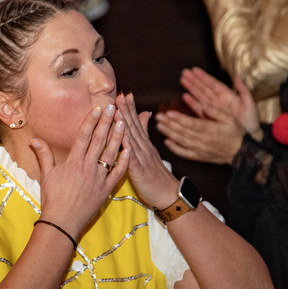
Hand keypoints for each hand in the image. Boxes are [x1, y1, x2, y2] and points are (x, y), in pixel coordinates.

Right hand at [31, 103, 128, 235]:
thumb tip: (34, 139)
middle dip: (106, 122)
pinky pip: (118, 174)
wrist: (62, 223)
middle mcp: (87, 168)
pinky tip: (129, 150)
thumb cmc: (52, 199)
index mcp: (73, 162)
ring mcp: (98, 178)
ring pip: (110, 154)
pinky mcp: (106, 190)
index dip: (91, 121)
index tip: (98, 108)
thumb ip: (43, 155)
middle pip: (99, 141)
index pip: (83, 136)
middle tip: (114, 108)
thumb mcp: (46, 176)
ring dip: (118, 137)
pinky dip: (124, 161)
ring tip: (123, 122)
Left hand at [115, 92, 180, 208]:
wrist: (169, 194)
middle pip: (133, 126)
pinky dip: (128, 147)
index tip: (125, 93)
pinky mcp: (140, 171)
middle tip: (120, 95)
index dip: (130, 108)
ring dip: (125, 124)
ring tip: (118, 111)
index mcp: (144, 145)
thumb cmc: (156, 175)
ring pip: (132, 139)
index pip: (136, 123)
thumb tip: (145, 113)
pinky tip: (122, 137)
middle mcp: (144, 148)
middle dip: (126, 110)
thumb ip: (145, 132)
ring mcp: (142, 159)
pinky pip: (132, 158)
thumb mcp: (150, 151)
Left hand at [154, 108, 243, 162]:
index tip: (168, 113)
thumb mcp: (230, 118)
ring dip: (169, 133)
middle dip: (169, 124)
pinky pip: (185, 153)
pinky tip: (167, 143)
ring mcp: (200, 149)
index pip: (191, 123)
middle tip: (158, 117)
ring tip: (159, 126)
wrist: (241, 153)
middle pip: (183, 131)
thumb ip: (216, 111)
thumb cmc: (236, 134)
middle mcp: (203, 140)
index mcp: (210, 130)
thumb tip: (203, 105)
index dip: (179, 118)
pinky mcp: (200, 156)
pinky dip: (175, 148)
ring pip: (181, 141)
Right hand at [181, 66, 259, 136]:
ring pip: (200, 96)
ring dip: (191, 88)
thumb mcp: (249, 105)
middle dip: (194, 80)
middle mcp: (219, 101)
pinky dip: (192, 103)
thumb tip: (238, 77)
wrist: (248, 140)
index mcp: (228, 97)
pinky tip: (185, 97)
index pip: (214, 84)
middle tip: (184, 72)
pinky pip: (199, 109)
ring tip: (182, 80)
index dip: (204, 77)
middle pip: (204, 88)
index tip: (195, 70)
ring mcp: (214, 110)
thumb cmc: (251, 122)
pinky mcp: (210, 119)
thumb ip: (243, 91)